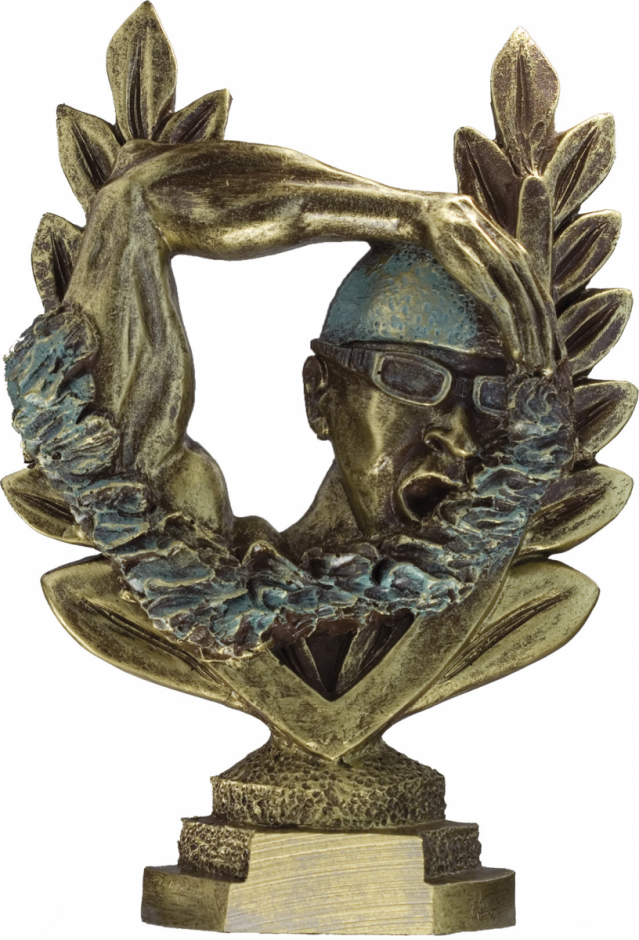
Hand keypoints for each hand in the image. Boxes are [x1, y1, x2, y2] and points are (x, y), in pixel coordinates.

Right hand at [422, 193, 558, 374]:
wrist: (430, 216)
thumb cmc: (454, 234)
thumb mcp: (485, 249)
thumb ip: (499, 268)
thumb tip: (501, 294)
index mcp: (521, 256)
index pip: (542, 298)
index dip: (550, 327)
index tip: (551, 352)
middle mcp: (518, 262)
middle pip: (540, 309)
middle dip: (546, 342)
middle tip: (548, 370)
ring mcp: (502, 269)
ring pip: (527, 314)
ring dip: (533, 345)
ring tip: (534, 369)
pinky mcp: (483, 277)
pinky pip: (504, 313)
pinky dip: (514, 337)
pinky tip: (516, 356)